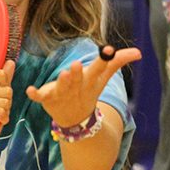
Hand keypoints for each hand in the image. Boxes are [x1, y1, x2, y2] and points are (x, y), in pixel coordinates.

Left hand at [26, 46, 141, 126]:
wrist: (76, 120)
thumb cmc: (89, 92)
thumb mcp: (103, 77)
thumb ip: (117, 61)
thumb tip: (139, 52)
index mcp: (92, 80)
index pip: (100, 68)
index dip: (105, 59)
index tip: (108, 49)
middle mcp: (78, 87)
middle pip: (79, 79)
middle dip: (78, 74)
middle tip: (77, 64)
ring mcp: (63, 94)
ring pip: (62, 88)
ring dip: (63, 82)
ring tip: (63, 74)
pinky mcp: (48, 99)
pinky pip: (41, 97)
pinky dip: (35, 95)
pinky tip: (29, 90)